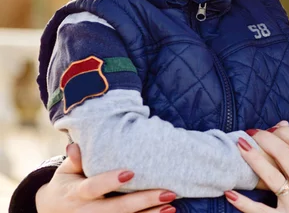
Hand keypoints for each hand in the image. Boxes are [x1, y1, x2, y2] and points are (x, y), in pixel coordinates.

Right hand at [36, 143, 176, 212]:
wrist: (53, 212)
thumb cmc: (67, 185)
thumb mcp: (65, 172)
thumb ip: (75, 160)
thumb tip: (76, 146)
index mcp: (76, 193)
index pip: (93, 187)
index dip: (110, 181)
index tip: (130, 172)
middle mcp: (87, 211)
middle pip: (117, 208)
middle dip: (143, 201)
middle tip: (168, 193)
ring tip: (171, 207)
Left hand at [229, 127, 288, 212]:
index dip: (287, 132)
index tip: (275, 127)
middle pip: (285, 155)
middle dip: (267, 139)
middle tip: (253, 132)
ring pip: (273, 176)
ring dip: (255, 159)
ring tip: (241, 146)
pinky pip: (261, 212)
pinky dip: (245, 203)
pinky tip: (231, 193)